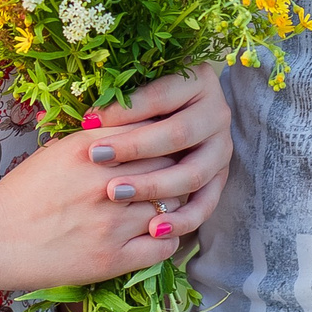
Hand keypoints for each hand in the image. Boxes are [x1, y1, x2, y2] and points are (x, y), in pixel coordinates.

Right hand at [0, 130, 189, 291]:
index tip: (169, 146)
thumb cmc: (23, 192)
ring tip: (168, 205)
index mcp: (91, 149)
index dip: (167, 139)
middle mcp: (106, 183)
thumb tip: (141, 130)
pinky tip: (158, 234)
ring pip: (174, 207)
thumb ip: (101, 139)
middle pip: (170, 167)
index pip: (154, 133)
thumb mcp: (59, 151)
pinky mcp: (113, 259)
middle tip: (174, 175)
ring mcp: (112, 223)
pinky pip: (165, 246)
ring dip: (175, 205)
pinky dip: (169, 239)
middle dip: (176, 170)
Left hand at [83, 64, 235, 221]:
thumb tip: (89, 121)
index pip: (160, 96)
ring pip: (193, 172)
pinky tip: (154, 228)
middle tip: (98, 156)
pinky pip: (206, 204)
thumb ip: (120, 102)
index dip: (125, 110)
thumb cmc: (141, 107)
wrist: (171, 127)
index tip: (89, 121)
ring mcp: (221, 149)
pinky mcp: (219, 179)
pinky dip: (183, 219)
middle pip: (179, 134)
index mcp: (198, 82)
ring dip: (154, 185)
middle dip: (135, 147)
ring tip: (116, 192)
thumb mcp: (136, 95)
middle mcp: (217, 114)